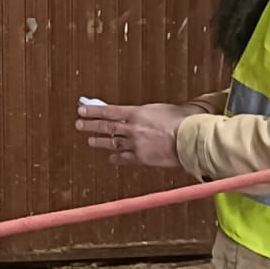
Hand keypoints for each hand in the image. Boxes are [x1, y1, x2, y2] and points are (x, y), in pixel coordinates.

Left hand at [75, 102, 190, 168]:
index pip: (109, 111)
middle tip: (79, 124)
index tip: (81, 110)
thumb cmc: (185, 122)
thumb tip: (148, 111)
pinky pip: (125, 159)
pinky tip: (110, 159)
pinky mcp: (142, 158)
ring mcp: (136, 144)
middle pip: (106, 127)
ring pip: (112, 143)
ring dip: (99, 142)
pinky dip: (116, 158)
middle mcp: (133, 128)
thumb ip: (153, 111)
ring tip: (90, 140)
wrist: (190, 140)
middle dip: (90, 125)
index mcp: (137, 113)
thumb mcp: (166, 109)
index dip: (93, 111)